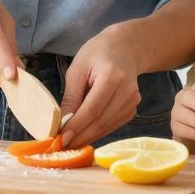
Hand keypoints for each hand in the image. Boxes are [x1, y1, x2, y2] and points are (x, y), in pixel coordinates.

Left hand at [58, 26, 145, 149]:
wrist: (125, 48)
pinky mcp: (132, 109)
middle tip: (61, 146)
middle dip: (80, 136)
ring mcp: (133, 102)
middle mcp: (127, 91)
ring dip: (87, 137)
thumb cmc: (98, 54)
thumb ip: (71, 96)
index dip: (77, 126)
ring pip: (107, 127)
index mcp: (112, 77)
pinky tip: (83, 134)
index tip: (61, 138)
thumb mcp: (78, 69)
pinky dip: (97, 132)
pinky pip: (112, 125)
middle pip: (101, 121)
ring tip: (69, 142)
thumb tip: (61, 123)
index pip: (93, 109)